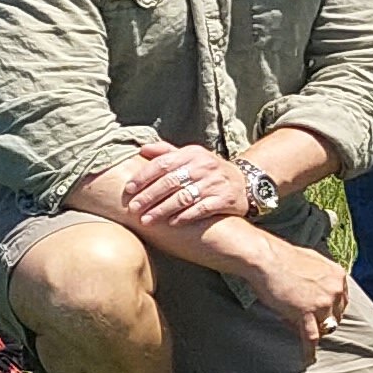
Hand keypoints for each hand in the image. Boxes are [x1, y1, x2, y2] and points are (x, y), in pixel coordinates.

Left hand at [118, 142, 255, 232]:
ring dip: (162, 210)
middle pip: (170, 181)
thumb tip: (142, 149)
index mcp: (193, 153)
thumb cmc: (209, 171)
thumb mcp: (191, 156)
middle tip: (133, 209)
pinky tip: (172, 223)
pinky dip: (185, 216)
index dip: (144, 177)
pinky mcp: (225, 199)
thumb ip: (167, 153)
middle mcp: (204, 166)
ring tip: (146, 220)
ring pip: (183, 197)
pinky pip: (201, 209)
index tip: (128, 190)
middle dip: (149, 196)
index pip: (163, 163)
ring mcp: (215, 183)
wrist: (244, 183)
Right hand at [237, 233, 354, 348]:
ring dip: (315, 332)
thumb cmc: (284, 258)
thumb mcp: (312, 262)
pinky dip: (309, 351)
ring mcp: (322, 302)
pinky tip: (307, 359)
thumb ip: (321, 276)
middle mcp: (335, 290)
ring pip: (324, 327)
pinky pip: (310, 337)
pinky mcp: (306, 313)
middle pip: (335, 316)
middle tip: (308, 323)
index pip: (342, 302)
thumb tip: (318, 288)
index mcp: (338, 276)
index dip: (331, 310)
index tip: (323, 315)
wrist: (267, 259)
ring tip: (304, 337)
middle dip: (323, 321)